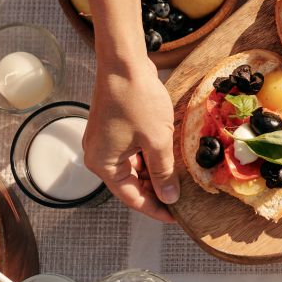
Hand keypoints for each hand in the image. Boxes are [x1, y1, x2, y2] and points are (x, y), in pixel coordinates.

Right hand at [85, 58, 178, 221]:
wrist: (124, 63)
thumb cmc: (137, 100)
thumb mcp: (157, 141)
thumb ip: (164, 173)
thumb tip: (169, 198)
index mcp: (103, 164)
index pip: (132, 198)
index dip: (156, 209)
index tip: (177, 218)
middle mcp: (98, 155)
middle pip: (131, 184)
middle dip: (156, 191)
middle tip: (182, 200)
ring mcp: (104, 141)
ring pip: (133, 168)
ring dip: (154, 174)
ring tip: (179, 181)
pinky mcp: (113, 129)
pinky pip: (132, 152)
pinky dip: (149, 158)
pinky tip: (169, 160)